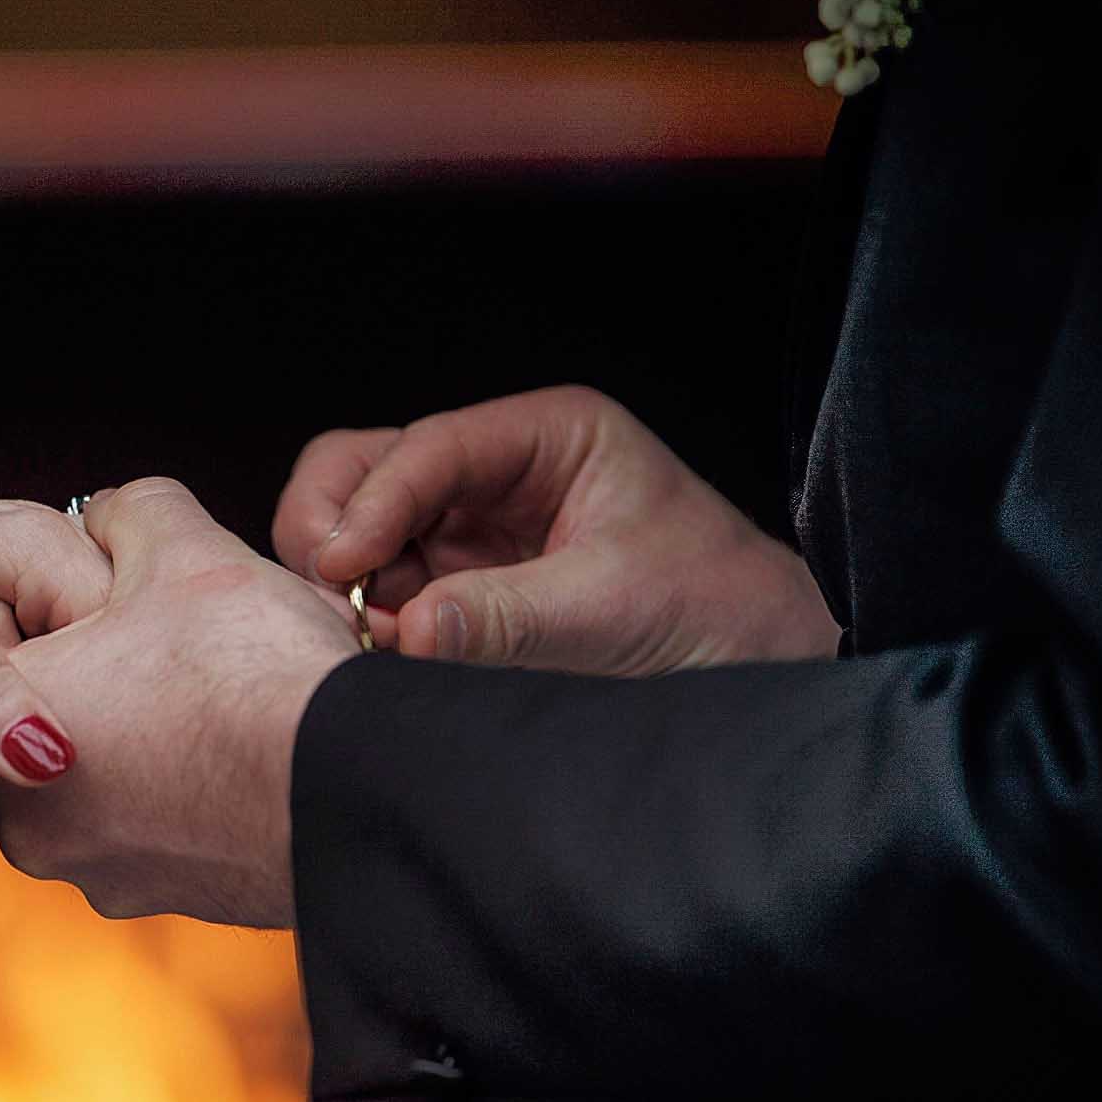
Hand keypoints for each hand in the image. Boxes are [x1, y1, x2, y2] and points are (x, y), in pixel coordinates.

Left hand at [0, 446, 111, 790]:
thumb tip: (50, 757)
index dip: (124, 708)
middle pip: (91, 672)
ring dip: (24, 755)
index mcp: (24, 539)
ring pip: (35, 701)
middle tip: (54, 820)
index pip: (124, 633)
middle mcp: (11, 571)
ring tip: (8, 820)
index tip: (108, 788)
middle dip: (80, 740)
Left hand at [0, 480, 356, 928]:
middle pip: (51, 716)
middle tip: (173, 644)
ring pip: (107, 773)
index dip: (63, 608)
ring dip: (150, 734)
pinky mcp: (158, 899)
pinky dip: (189, 788)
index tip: (121, 603)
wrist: (354, 788)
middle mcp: (26, 816)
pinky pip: (157, 824)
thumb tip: (105, 520)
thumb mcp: (183, 544)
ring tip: (217, 693)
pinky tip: (239, 749)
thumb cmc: (252, 666)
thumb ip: (124, 514)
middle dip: (106, 675)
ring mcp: (93, 869)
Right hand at [274, 387, 840, 672]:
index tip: (343, 564)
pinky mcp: (462, 591)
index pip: (430, 448)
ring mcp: (472, 531)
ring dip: (351, 583)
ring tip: (372, 639)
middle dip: (339, 530)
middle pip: (368, 469)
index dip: (374, 502)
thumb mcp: (612, 609)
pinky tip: (387, 653)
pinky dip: (369, 619)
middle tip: (343, 600)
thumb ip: (506, 617)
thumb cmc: (718, 609)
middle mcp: (497, 472)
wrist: (762, 665)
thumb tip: (409, 630)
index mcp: (547, 436)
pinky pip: (385, 590)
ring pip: (362, 530)